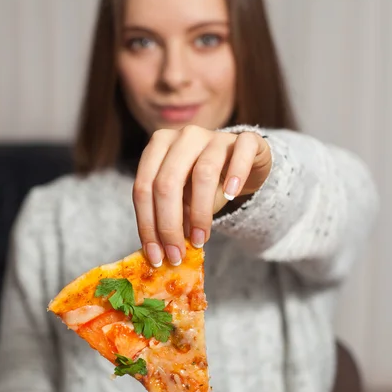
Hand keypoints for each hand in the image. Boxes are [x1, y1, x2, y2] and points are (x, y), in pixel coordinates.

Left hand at [132, 125, 270, 266]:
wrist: (245, 164)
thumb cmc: (206, 184)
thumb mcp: (183, 200)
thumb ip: (169, 216)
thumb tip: (159, 253)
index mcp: (159, 146)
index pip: (144, 188)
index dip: (147, 225)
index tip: (156, 256)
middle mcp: (184, 136)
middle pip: (167, 182)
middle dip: (169, 225)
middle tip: (177, 254)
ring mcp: (215, 135)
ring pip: (203, 172)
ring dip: (200, 213)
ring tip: (200, 240)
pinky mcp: (247, 139)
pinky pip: (241, 153)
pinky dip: (236, 175)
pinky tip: (232, 196)